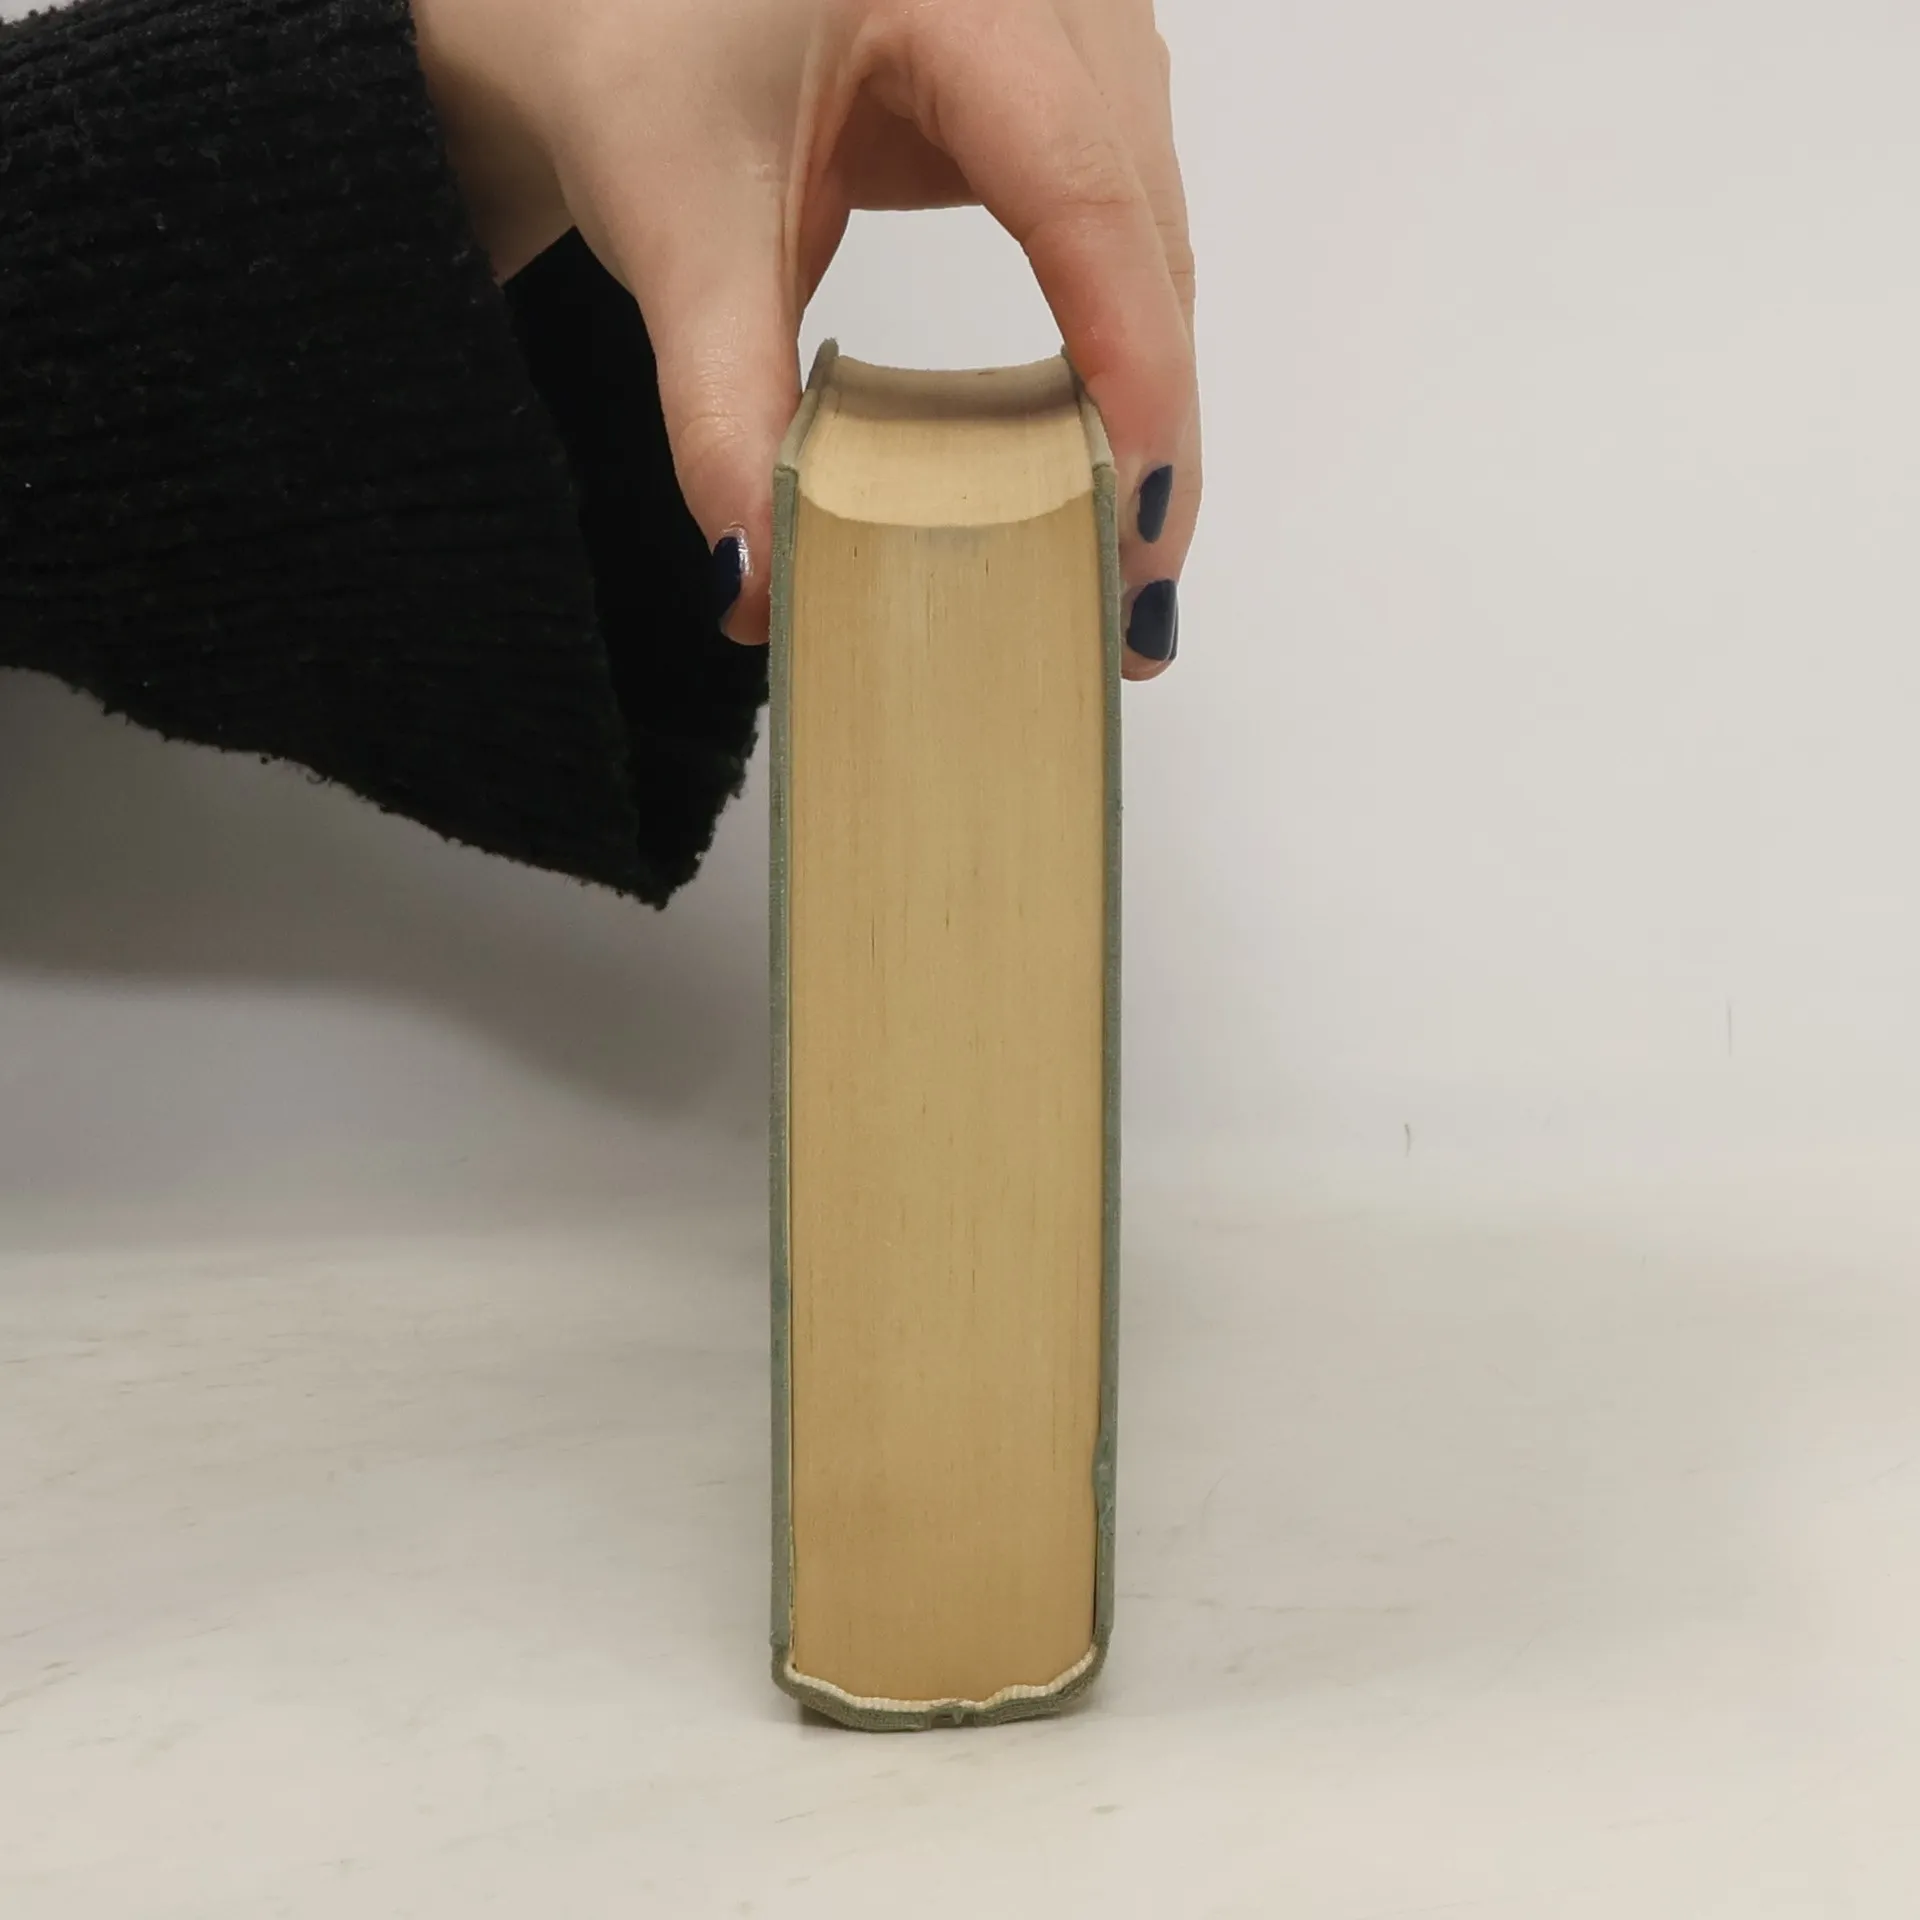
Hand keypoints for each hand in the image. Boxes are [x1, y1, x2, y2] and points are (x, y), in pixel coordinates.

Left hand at [414, 0, 1198, 674]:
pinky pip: (1121, 228)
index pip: (1082, 193)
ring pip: (1152, 235)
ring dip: (1147, 393)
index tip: (1136, 513)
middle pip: (1143, 229)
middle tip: (1135, 591)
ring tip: (1126, 544)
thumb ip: (721, 402)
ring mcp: (1071, 32)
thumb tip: (755, 583)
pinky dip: (1117, 345)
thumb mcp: (673, 218)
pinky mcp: (1059, 85)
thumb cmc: (632, 52)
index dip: (1128, 361)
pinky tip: (1097, 448)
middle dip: (1152, 419)